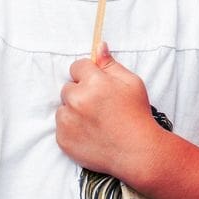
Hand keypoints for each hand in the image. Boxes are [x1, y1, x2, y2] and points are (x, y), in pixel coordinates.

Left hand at [57, 44, 161, 178]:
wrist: (137, 152)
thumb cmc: (137, 115)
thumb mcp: (131, 83)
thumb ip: (111, 64)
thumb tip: (98, 46)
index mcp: (93, 83)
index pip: (77, 67)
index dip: (88, 75)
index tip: (98, 85)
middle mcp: (77, 100)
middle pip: (68, 88)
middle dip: (81, 93)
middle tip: (100, 106)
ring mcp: (68, 121)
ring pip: (63, 108)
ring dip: (74, 111)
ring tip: (96, 121)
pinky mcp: (63, 139)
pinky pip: (62, 127)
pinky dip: (72, 129)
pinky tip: (90, 133)